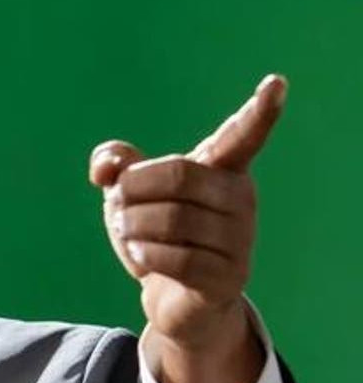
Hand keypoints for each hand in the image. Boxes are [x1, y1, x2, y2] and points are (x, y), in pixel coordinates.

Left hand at [88, 74, 286, 382]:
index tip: (276, 83)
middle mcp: (241, 198)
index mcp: (223, 169)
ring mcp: (239, 239)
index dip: (259, 111)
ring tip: (128, 232)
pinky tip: (140, 256)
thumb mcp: (130, 195)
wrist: (174, 299)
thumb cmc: (156, 234)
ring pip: (172, 219)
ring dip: (133, 225)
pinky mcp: (227, 276)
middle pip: (177, 176)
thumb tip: (106, 167)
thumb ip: (115, 165)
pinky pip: (176, 258)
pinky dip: (144, 255)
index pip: (243, 136)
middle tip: (118, 205)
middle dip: (133, 190)